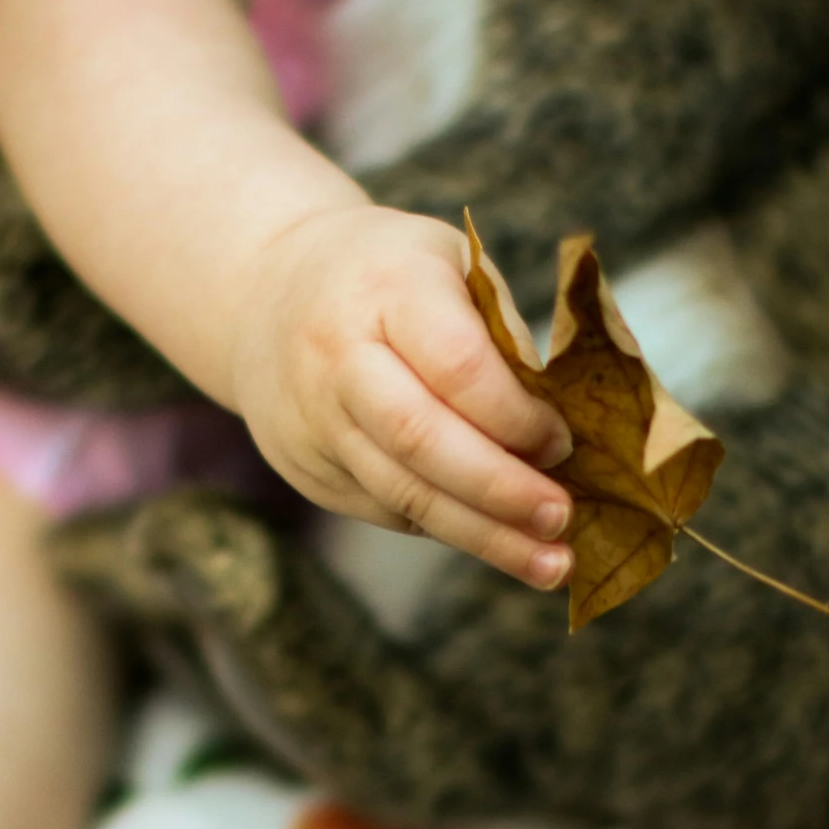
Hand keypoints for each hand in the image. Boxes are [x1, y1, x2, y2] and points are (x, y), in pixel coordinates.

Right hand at [229, 205, 576, 588]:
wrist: (263, 293)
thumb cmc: (388, 275)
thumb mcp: (448, 264)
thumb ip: (501, 334)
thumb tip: (565, 429)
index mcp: (385, 289)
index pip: (455, 365)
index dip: (514, 415)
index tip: (563, 442)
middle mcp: (337, 355)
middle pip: (421, 439)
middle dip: (501, 489)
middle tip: (562, 517)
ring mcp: (313, 419)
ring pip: (403, 493)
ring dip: (484, 536)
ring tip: (550, 564)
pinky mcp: (307, 470)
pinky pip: (388, 509)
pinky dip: (450, 528)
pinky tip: (498, 539)